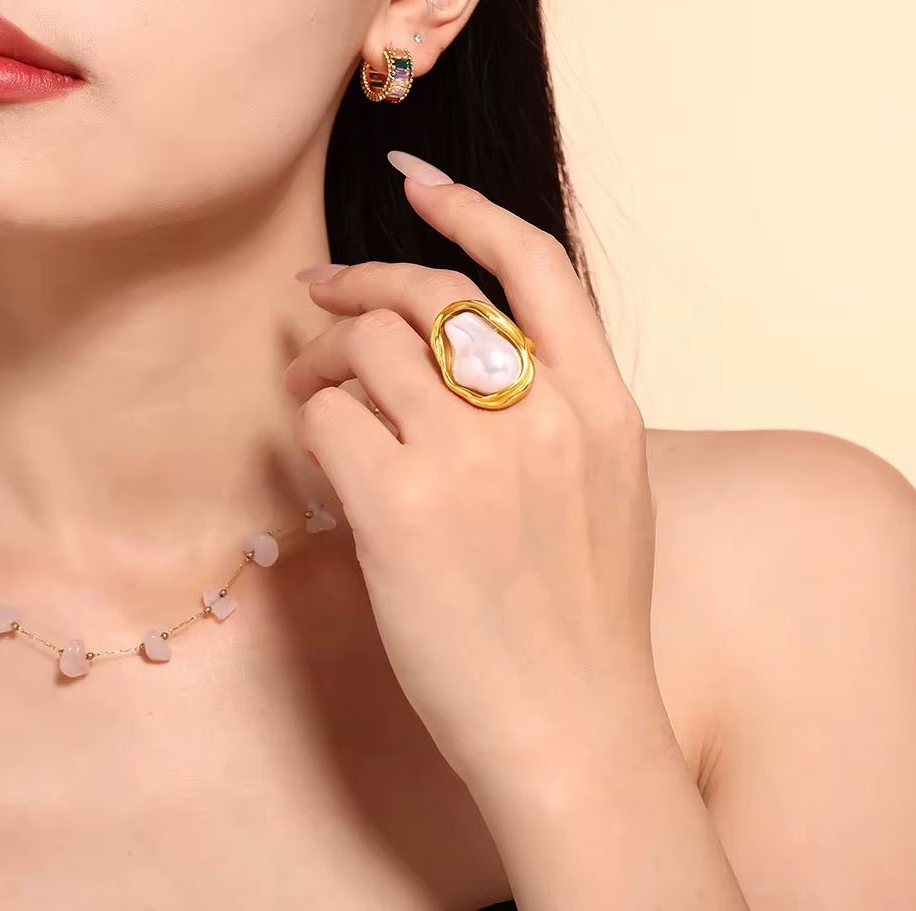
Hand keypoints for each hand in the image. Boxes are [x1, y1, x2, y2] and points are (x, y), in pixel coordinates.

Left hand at [284, 153, 663, 795]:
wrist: (572, 727)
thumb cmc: (586, 621)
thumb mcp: (608, 494)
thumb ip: (556, 415)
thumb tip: (469, 361)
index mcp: (600, 407)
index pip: (536, 267)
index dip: (472, 212)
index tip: (421, 188)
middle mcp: (540, 415)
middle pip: (431, 294)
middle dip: (363, 277)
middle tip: (321, 289)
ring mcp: (471, 457)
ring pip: (370, 343)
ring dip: (323, 350)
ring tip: (307, 379)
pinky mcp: (401, 506)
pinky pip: (332, 417)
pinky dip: (315, 418)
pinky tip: (319, 447)